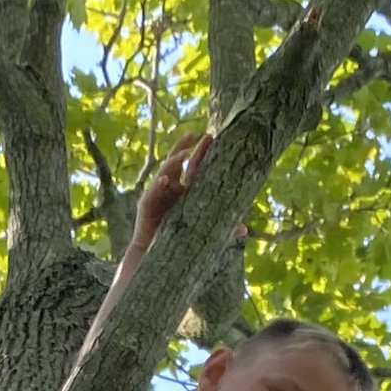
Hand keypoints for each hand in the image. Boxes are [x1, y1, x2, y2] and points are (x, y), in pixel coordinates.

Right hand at [117, 131, 213, 276]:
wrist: (155, 255)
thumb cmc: (177, 240)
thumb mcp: (202, 231)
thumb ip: (222, 229)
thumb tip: (244, 229)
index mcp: (184, 189)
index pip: (193, 165)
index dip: (201, 151)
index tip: (211, 137)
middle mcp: (170, 187)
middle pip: (176, 160)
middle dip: (185, 146)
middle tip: (197, 135)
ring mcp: (157, 194)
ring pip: (165, 171)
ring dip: (174, 162)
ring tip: (185, 155)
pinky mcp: (147, 204)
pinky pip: (152, 192)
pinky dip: (158, 186)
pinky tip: (166, 181)